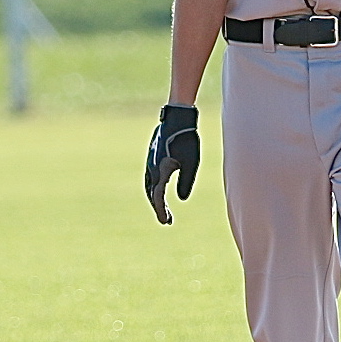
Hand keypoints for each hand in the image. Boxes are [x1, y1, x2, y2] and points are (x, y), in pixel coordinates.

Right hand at [145, 104, 200, 224]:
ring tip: (163, 208)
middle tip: (167, 220)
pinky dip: (153, 187)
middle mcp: (151, 168)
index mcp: (160, 171)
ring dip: (154, 198)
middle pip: (151, 194)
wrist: (177, 118)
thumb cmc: (187, 140)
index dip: (162, 211)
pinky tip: (159, 190)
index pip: (158, 197)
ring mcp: (150, 162)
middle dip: (158, 208)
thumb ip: (185, 182)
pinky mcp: (152, 156)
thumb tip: (182, 199)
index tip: (167, 222)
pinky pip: (150, 177)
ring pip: (149, 185)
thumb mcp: (191, 162)